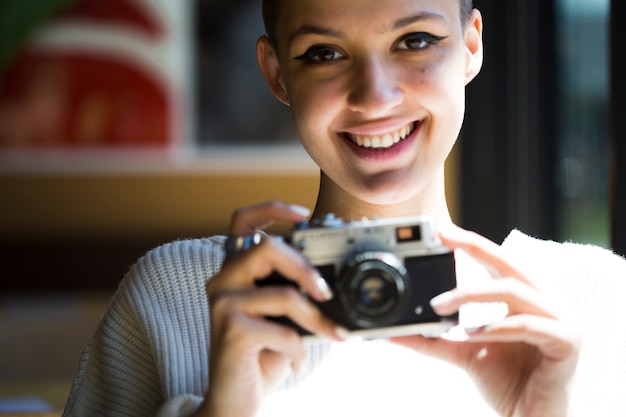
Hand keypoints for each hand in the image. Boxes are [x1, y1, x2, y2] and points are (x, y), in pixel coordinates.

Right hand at [195, 201, 343, 416]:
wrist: (234, 400)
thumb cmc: (261, 355)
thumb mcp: (281, 318)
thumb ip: (293, 291)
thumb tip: (332, 279)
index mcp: (235, 272)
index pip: (243, 221)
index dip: (273, 208)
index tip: (304, 214)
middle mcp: (222, 281)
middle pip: (267, 247)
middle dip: (306, 268)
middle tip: (326, 291)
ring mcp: (223, 304)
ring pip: (284, 294)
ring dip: (317, 320)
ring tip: (331, 336)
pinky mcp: (231, 331)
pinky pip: (284, 331)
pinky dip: (299, 351)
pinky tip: (294, 362)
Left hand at [392, 225, 580, 416]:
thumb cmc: (508, 383)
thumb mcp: (465, 354)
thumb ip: (435, 341)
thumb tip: (398, 331)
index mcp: (523, 300)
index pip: (496, 262)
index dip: (470, 244)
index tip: (440, 230)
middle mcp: (544, 303)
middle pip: (508, 264)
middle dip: (473, 247)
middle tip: (441, 238)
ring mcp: (560, 319)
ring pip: (513, 290)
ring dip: (472, 294)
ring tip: (440, 306)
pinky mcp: (569, 342)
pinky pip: (529, 326)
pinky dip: (497, 327)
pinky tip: (472, 334)